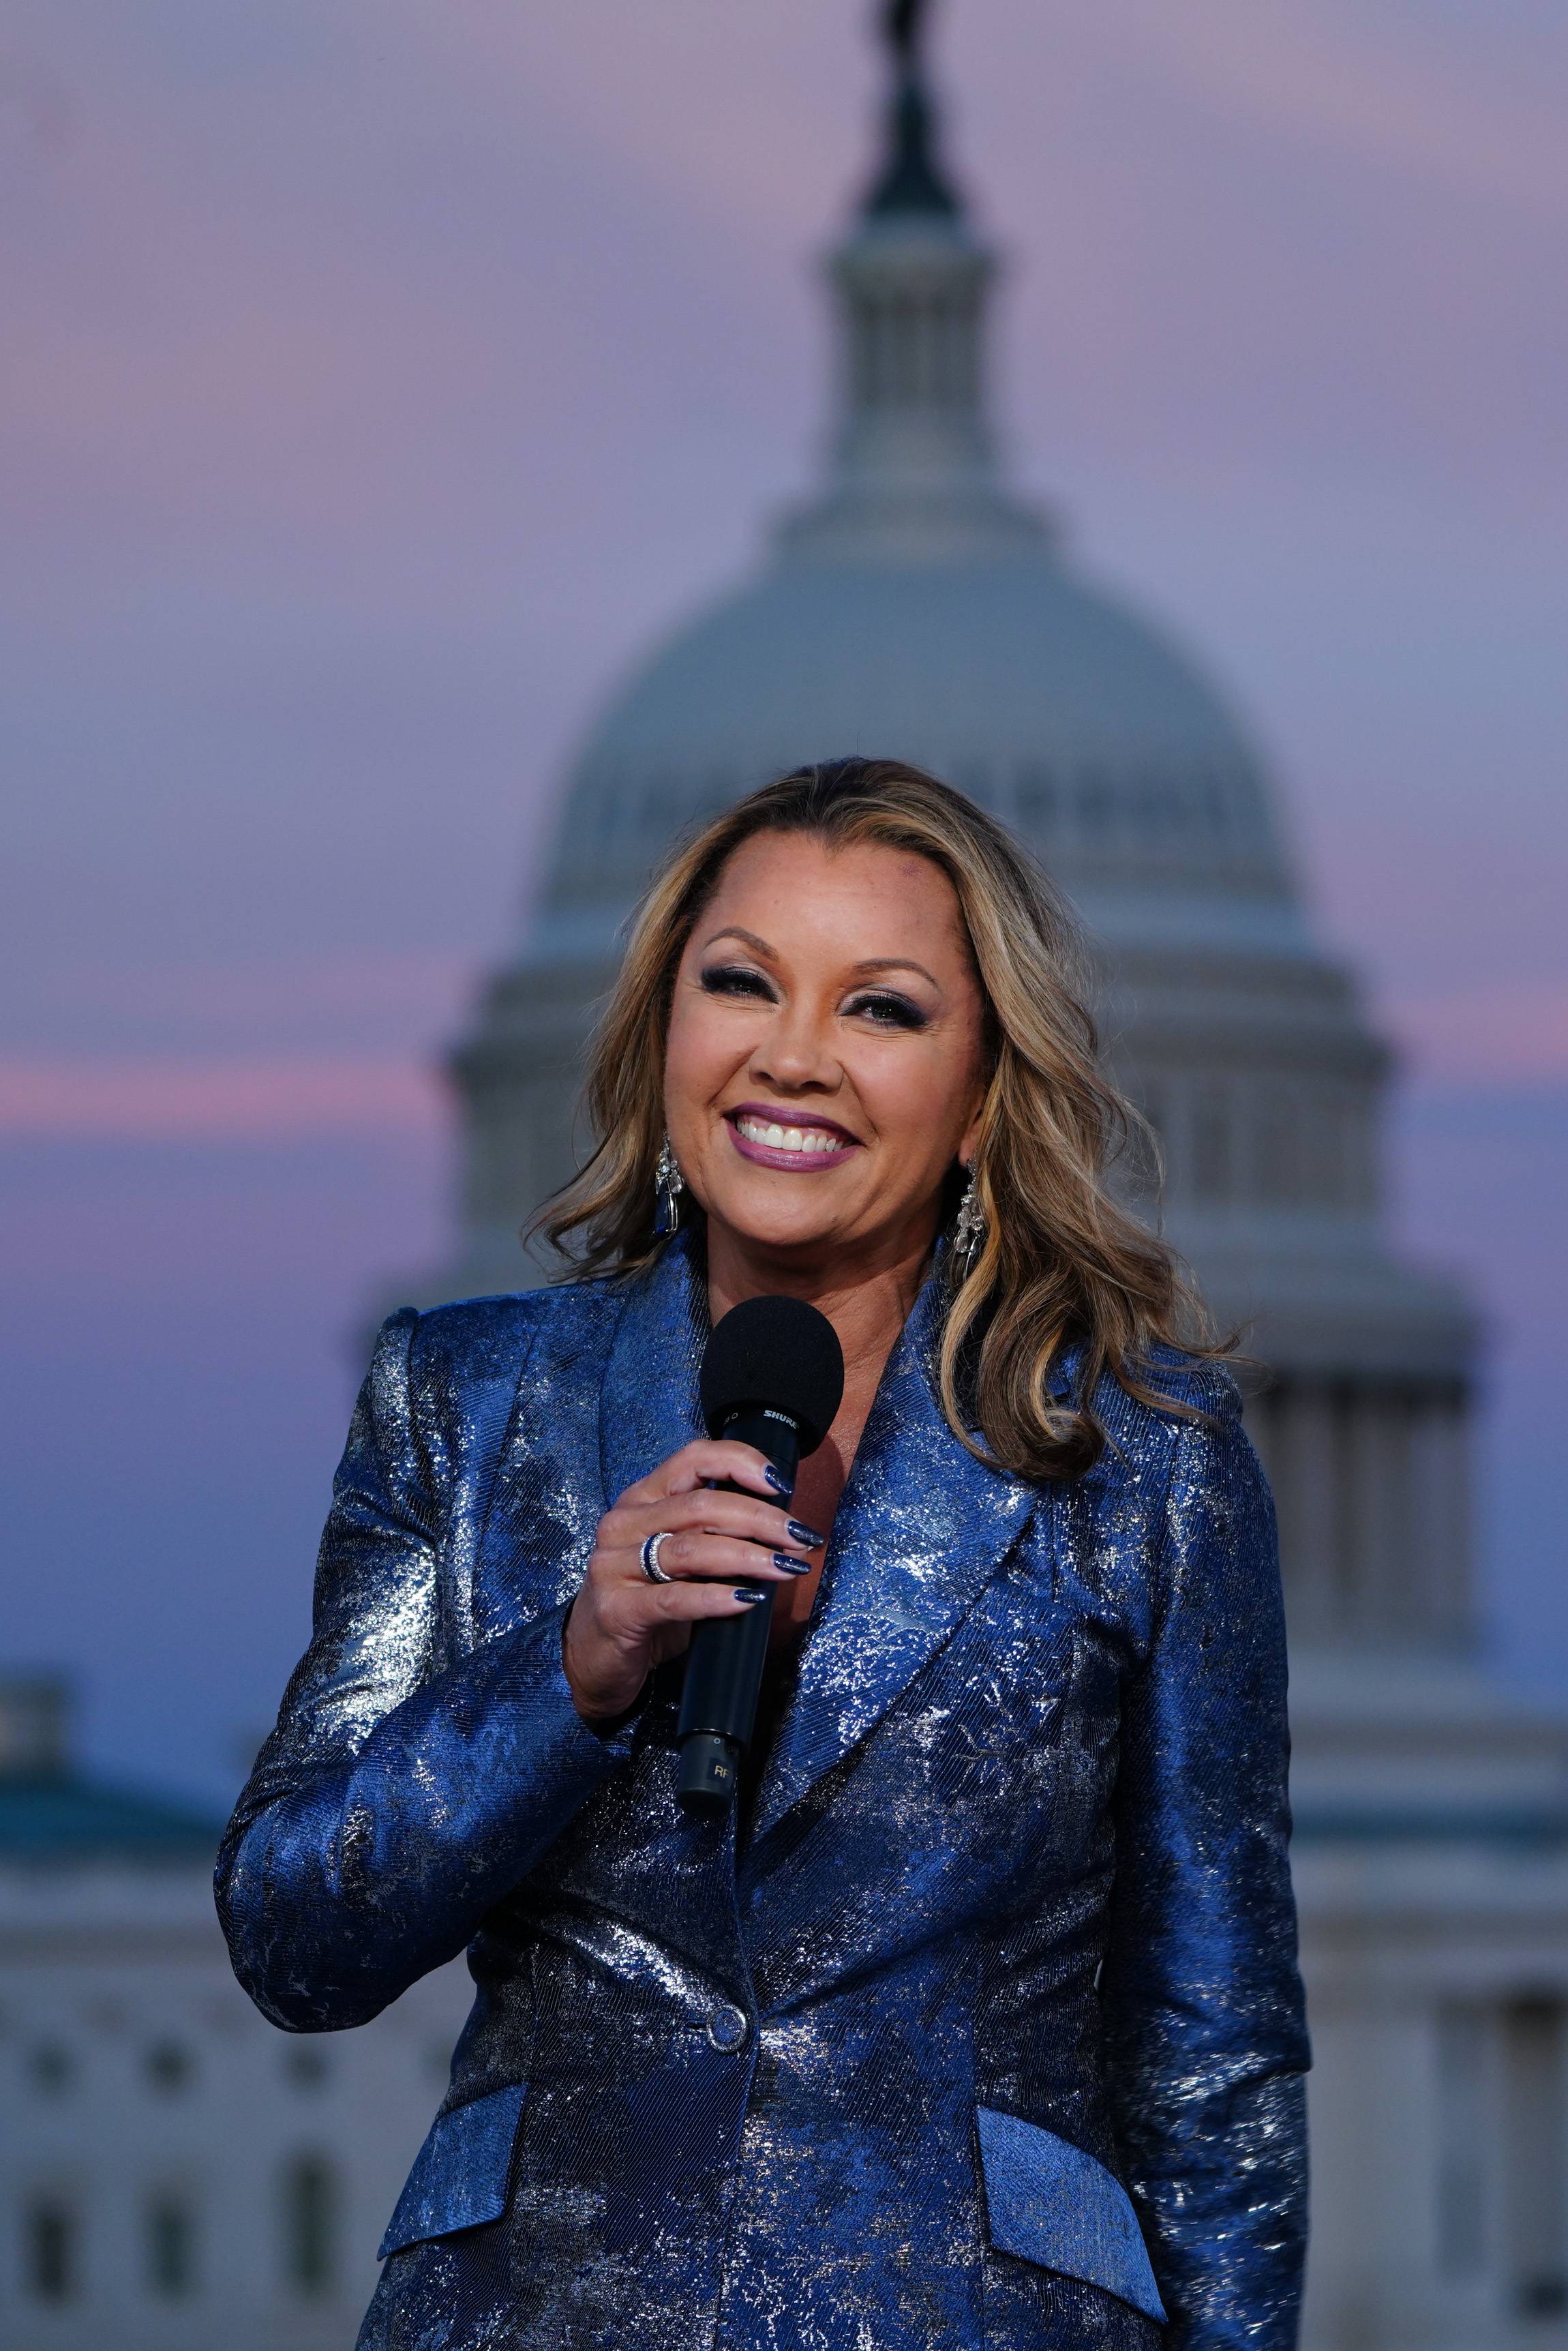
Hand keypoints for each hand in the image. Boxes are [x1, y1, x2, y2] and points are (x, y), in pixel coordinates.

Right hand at [562, 1441, 825, 1722]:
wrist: (597, 1660)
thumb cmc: (648, 1603)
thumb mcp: (680, 1559)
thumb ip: (716, 1535)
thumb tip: (784, 1529)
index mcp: (641, 1499)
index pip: (692, 1458)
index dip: (740, 1462)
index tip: (780, 1484)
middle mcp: (623, 1523)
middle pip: (702, 1506)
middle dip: (761, 1519)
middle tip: (800, 1538)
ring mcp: (614, 1566)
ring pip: (692, 1549)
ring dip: (749, 1556)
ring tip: (787, 1568)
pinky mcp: (617, 1610)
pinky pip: (675, 1598)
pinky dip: (716, 1597)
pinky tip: (748, 1599)